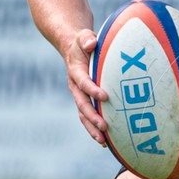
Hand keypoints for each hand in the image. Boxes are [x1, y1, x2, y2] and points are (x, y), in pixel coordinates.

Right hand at [62, 28, 107, 145]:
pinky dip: (94, 129)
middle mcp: (75, 86)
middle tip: (104, 126)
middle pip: (82, 104)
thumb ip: (87, 39)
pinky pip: (87, 117)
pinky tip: (106, 142)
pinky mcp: (83, 101)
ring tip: (103, 141)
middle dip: (92, 116)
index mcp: (76, 71)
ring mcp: (78, 95)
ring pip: (83, 115)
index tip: (105, 97)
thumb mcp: (84, 36)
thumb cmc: (83, 42)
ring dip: (92, 128)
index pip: (83, 82)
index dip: (92, 90)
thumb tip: (91, 44)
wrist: (72, 49)